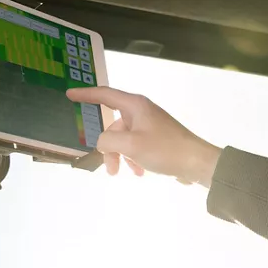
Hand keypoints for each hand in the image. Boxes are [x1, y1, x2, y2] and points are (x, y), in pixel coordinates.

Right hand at [66, 86, 221, 185]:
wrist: (197, 163)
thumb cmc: (164, 150)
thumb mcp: (131, 145)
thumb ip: (108, 141)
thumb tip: (103, 143)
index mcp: (135, 106)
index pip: (105, 94)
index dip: (86, 94)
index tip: (69, 94)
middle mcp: (142, 111)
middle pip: (114, 126)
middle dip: (109, 147)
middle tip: (110, 169)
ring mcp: (150, 125)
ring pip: (124, 139)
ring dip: (122, 156)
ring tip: (126, 173)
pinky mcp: (158, 138)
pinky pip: (136, 146)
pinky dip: (134, 158)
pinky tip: (140, 173)